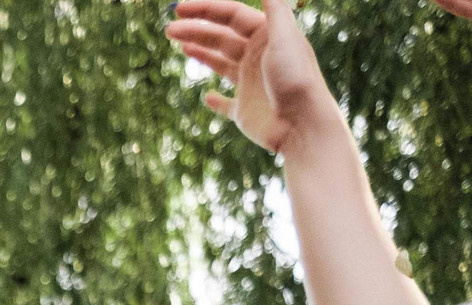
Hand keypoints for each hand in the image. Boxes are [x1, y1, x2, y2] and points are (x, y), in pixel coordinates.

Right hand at [169, 0, 329, 155]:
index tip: (180, 9)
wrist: (302, 124)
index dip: (206, 10)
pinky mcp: (245, 111)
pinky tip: (207, 96)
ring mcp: (250, 84)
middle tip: (169, 30)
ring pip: (221, 63)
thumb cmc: (296, 78)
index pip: (231, 16)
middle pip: (221, 37)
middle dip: (196, 30)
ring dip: (201, 52)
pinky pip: (226, 104)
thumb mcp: (285, 37)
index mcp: (266, 36)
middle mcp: (257, 56)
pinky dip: (216, 100)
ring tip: (180, 45)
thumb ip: (275, 8)